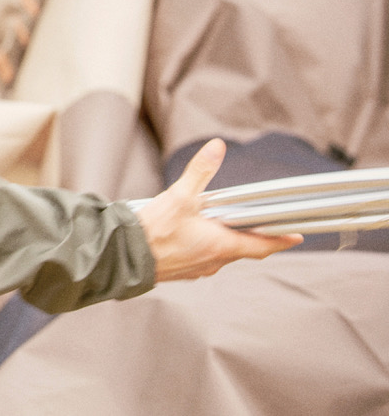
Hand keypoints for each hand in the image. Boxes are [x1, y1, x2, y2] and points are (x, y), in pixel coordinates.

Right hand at [137, 139, 301, 281]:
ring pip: (221, 255)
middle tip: (256, 223)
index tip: (296, 237)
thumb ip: (200, 171)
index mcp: (222, 245)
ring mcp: (198, 268)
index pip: (262, 246)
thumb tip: (217, 147)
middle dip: (249, 236)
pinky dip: (205, 247)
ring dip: (224, 242)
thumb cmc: (154, 231)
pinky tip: (192, 236)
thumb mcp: (180, 196)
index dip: (281, 240)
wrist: (123, 257)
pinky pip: (203, 259)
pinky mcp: (182, 271)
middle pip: (242, 249)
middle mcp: (214, 261)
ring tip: (219, 224)